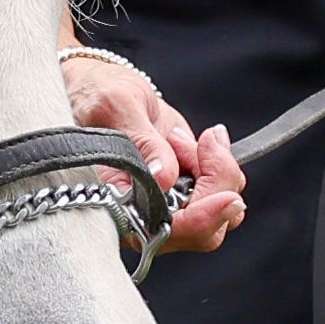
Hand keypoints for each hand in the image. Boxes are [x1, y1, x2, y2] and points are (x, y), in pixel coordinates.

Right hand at [61, 56, 246, 250]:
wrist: (104, 90)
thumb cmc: (97, 100)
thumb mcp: (116, 108)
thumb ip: (143, 143)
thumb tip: (165, 179)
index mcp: (117, 207)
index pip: (166, 232)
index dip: (201, 219)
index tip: (227, 196)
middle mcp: (144, 216)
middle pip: (206, 230)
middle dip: (217, 183)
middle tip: (205, 143)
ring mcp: (169, 206)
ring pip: (221, 213)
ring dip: (217, 170)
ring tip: (180, 139)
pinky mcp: (187, 191)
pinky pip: (223, 191)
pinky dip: (221, 163)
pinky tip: (200, 142)